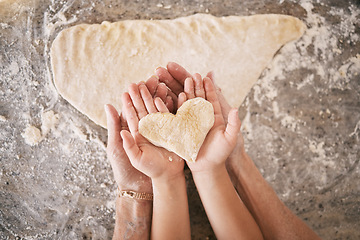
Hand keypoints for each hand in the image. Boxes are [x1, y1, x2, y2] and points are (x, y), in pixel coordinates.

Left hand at [105, 75, 174, 192]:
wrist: (161, 180)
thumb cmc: (139, 171)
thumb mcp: (126, 154)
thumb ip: (120, 135)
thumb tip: (110, 110)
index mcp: (135, 133)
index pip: (132, 114)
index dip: (130, 101)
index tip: (129, 88)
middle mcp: (148, 130)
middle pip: (145, 109)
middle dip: (144, 95)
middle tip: (142, 81)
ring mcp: (161, 131)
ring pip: (158, 111)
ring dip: (157, 97)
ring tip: (159, 84)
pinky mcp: (173, 134)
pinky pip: (172, 118)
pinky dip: (171, 107)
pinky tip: (172, 96)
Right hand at [177, 75, 240, 172]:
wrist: (207, 168)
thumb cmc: (221, 154)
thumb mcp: (230, 138)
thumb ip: (234, 124)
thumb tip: (236, 109)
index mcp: (215, 117)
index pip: (211, 99)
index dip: (208, 88)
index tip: (205, 77)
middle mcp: (203, 117)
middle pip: (199, 97)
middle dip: (196, 85)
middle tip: (192, 74)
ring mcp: (192, 121)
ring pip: (189, 103)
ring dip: (187, 91)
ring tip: (185, 81)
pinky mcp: (184, 128)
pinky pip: (180, 114)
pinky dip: (179, 105)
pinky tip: (177, 96)